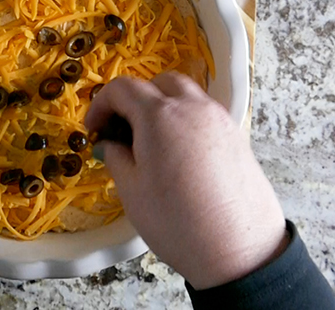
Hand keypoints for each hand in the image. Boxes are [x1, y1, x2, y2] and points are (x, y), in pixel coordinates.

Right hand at [85, 72, 286, 289]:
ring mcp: (219, 119)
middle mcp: (192, 107)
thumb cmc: (177, 222)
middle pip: (159, 82)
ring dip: (163, 106)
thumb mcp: (131, 191)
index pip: (122, 88)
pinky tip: (178, 154)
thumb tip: (111, 144)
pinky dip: (185, 120)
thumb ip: (116, 157)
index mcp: (159, 115)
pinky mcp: (237, 137)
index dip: (101, 105)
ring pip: (186, 94)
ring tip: (151, 141)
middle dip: (135, 98)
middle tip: (122, 129)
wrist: (241, 252)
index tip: (94, 130)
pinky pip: (204, 114)